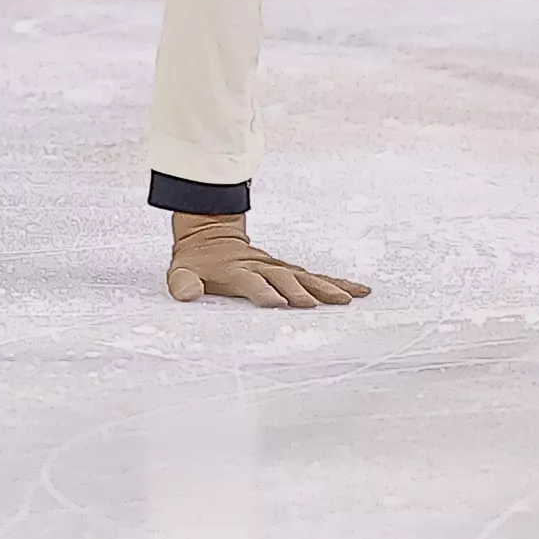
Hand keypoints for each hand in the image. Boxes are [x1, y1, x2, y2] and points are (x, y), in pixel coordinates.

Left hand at [166, 212, 368, 309]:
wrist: (208, 234)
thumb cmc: (196, 262)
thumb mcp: (180, 272)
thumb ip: (182, 284)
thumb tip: (186, 295)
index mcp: (236, 270)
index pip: (251, 282)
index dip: (263, 292)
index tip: (276, 304)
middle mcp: (261, 267)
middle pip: (283, 278)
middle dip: (298, 291)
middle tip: (312, 304)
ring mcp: (277, 267)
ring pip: (305, 277)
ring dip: (325, 287)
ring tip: (347, 299)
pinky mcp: (288, 270)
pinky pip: (315, 276)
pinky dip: (337, 283)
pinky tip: (358, 291)